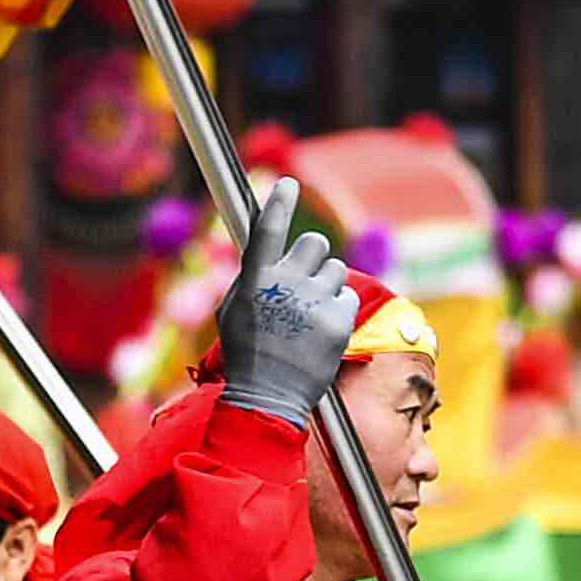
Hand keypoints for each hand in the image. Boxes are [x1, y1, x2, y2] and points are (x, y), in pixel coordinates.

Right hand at [208, 180, 359, 425]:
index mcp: (256, 279)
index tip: (290, 184)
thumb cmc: (246, 355)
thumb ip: (251, 279)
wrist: (268, 396)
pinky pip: (347, 297)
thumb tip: (266, 255)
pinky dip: (338, 310)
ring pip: (336, 269)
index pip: (268, 228)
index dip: (280, 202)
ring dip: (327, 285)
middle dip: (312, 257)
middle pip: (315, 243)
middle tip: (306, 280)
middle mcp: (287, 284)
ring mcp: (315, 302)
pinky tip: (323, 329)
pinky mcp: (338, 322)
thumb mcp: (233, 312)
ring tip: (312, 313)